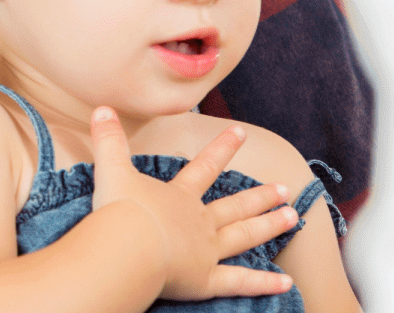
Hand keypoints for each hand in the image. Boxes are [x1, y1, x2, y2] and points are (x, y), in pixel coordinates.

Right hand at [89, 106, 297, 300]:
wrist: (127, 248)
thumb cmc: (120, 211)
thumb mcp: (111, 170)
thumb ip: (108, 141)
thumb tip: (101, 108)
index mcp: (179, 197)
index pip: (204, 167)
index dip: (222, 148)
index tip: (241, 132)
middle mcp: (199, 222)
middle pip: (234, 206)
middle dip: (259, 196)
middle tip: (284, 189)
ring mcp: (206, 251)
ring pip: (244, 236)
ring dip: (269, 227)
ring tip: (292, 218)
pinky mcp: (205, 280)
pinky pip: (240, 282)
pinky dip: (263, 283)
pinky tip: (286, 282)